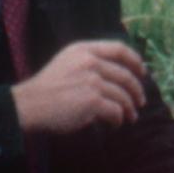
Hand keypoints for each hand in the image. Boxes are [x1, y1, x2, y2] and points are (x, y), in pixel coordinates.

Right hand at [12, 40, 148, 135]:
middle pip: (125, 74)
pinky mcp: (93, 101)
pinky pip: (116, 111)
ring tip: (131, 117)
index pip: (119, 48)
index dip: (135, 60)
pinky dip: (119, 119)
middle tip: (140, 101)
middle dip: (137, 90)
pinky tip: (116, 124)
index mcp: (84, 49)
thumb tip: (115, 72)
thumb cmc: (47, 87)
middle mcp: (90, 62)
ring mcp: (92, 81)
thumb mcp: (66, 61)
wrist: (31, 104)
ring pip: (123, 95)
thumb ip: (88, 60)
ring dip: (130, 108)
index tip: (142, 71)